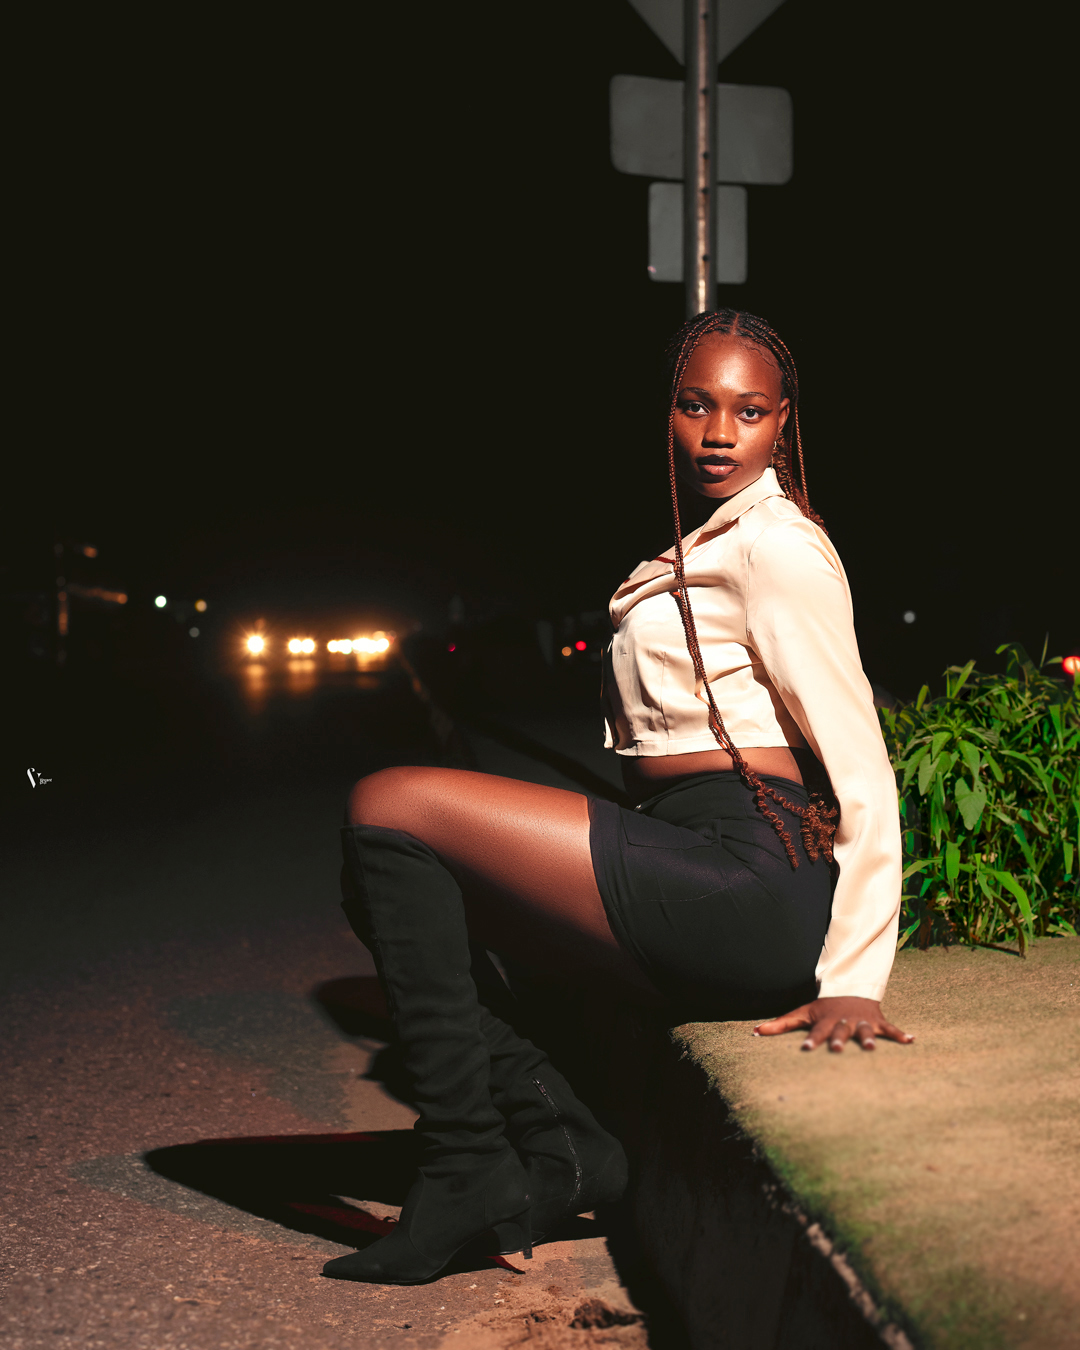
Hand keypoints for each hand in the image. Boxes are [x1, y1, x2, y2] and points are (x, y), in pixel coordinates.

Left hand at [753, 996, 913, 1051]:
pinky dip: (901, 1035)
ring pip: (865, 1031)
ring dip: (868, 1039)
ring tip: (870, 1048)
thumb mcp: (802, 1012)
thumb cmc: (823, 1007)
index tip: (806, 1049)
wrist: (850, 987)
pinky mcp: (877, 1021)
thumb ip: (780, 1024)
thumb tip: (754, 1032)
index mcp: (826, 1021)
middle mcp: (843, 1022)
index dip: (812, 1040)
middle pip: (841, 1032)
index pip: (817, 1032)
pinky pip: (890, 1029)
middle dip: (839, 1040)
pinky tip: (912, 1041)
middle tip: (837, 1049)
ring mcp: (862, 1021)